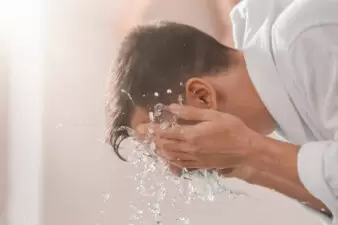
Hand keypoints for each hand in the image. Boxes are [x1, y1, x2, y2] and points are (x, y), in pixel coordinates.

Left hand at [146, 104, 266, 169]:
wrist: (246, 150)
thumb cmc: (231, 129)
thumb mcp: (212, 115)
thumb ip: (190, 113)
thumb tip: (172, 108)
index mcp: (191, 135)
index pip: (165, 133)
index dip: (152, 130)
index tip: (142, 127)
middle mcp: (189, 149)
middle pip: (164, 145)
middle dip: (152, 139)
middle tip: (144, 134)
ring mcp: (193, 159)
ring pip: (169, 156)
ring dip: (159, 150)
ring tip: (153, 143)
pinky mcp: (199, 165)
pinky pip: (180, 164)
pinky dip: (170, 159)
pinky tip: (168, 155)